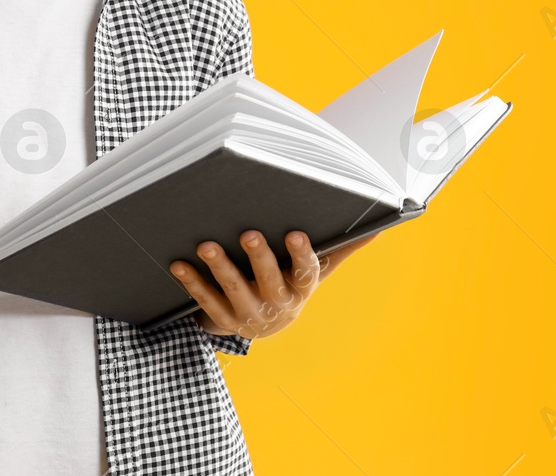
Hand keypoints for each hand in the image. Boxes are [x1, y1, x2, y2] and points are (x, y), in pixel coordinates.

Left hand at [169, 230, 378, 340]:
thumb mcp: (314, 273)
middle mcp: (276, 305)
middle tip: (247, 234)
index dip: (300, 255)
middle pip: (267, 279)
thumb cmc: (290, 286)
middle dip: (258, 257)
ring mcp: (247, 314)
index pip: (305, 273)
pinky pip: (205, 300)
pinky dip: (191, 282)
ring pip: (232, 290)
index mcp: (299, 290)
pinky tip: (177, 264)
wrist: (262, 326)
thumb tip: (378, 228)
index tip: (294, 234)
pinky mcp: (222, 318)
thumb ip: (340, 250)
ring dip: (219, 267)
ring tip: (206, 246)